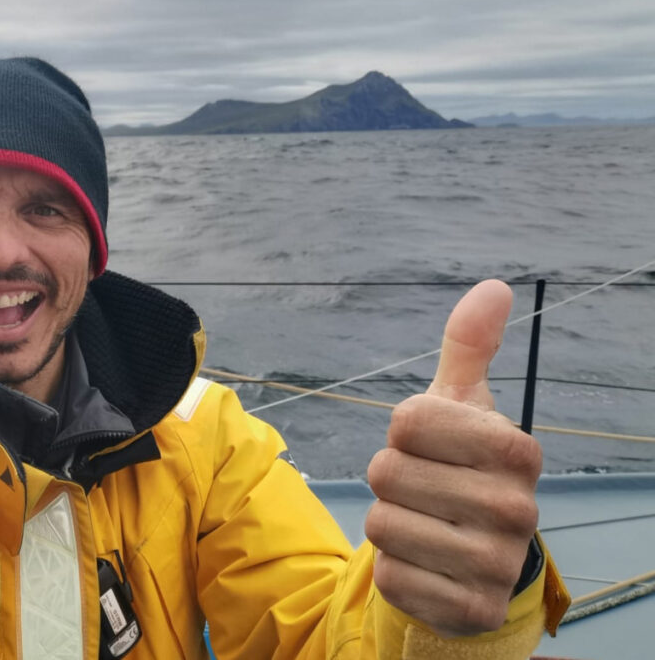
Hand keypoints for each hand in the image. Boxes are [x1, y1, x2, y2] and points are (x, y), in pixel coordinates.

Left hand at [365, 280, 542, 636]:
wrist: (477, 558)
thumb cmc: (460, 465)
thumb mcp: (460, 405)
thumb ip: (468, 347)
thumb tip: (493, 286)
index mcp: (516, 450)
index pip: (408, 420)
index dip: (403, 431)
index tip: (428, 443)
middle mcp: (517, 508)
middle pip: (386, 473)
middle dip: (390, 479)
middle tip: (423, 489)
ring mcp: (497, 564)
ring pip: (380, 525)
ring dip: (387, 523)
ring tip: (425, 524)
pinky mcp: (471, 610)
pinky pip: (389, 577)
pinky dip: (394, 569)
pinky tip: (427, 565)